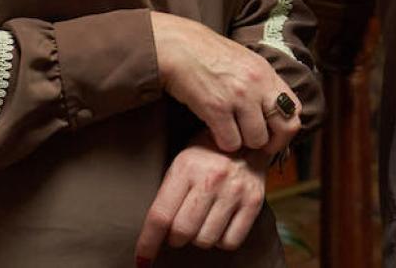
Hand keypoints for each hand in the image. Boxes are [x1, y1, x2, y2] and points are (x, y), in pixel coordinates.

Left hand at [135, 133, 268, 261]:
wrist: (247, 139)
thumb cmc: (207, 154)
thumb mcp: (182, 162)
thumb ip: (168, 195)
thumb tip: (154, 234)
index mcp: (186, 166)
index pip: (160, 215)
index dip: (148, 243)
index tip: (142, 259)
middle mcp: (211, 178)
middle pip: (182, 232)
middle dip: (175, 238)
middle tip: (178, 230)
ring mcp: (234, 190)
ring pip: (206, 240)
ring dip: (198, 238)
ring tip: (202, 222)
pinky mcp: (254, 201)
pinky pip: (230, 241)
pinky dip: (221, 241)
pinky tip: (220, 225)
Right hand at [149, 12, 301, 154]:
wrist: (179, 47)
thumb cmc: (209, 56)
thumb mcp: (246, 63)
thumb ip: (262, 85)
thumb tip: (275, 111)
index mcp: (267, 74)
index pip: (295, 110)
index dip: (286, 128)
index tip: (272, 135)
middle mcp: (258, 85)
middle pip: (285, 129)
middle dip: (272, 143)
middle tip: (255, 145)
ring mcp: (238, 96)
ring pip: (256, 140)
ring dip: (243, 142)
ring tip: (229, 132)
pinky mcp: (216, 108)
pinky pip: (230, 141)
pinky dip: (222, 142)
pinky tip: (214, 131)